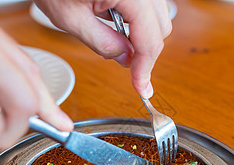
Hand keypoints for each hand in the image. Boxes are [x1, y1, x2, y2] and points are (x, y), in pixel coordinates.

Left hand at [34, 0, 171, 98]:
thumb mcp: (71, 19)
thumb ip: (103, 43)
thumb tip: (127, 59)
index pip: (150, 41)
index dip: (146, 69)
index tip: (142, 88)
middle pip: (161, 29)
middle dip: (145, 52)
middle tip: (126, 65)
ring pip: (159, 17)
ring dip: (143, 35)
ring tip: (116, 38)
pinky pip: (150, 4)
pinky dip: (139, 20)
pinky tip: (116, 20)